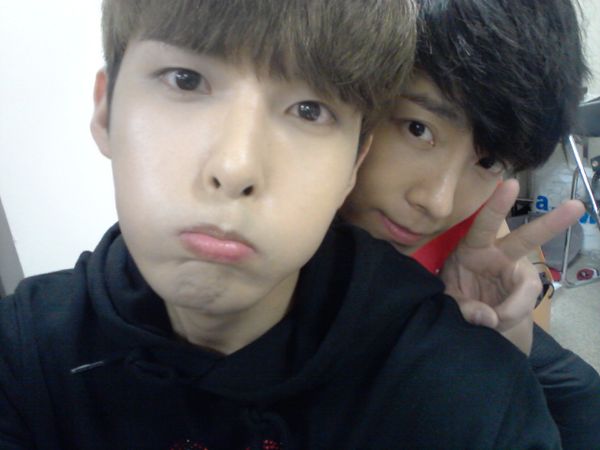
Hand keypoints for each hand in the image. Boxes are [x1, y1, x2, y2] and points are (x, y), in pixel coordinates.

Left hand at [440, 179, 584, 352]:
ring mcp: (516, 273)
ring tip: (491, 319)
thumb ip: (463, 306)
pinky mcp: (525, 292)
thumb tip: (489, 317)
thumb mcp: (449, 299)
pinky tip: (496, 321)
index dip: (497, 206)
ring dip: (513, 306)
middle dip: (551, 223)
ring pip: (528, 285)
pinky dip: (509, 317)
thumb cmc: (456, 293)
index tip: (510, 183)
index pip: (485, 224)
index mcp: (474, 247)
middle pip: (527, 238)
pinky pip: (523, 306)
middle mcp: (500, 254)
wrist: (472, 314)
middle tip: (576, 207)